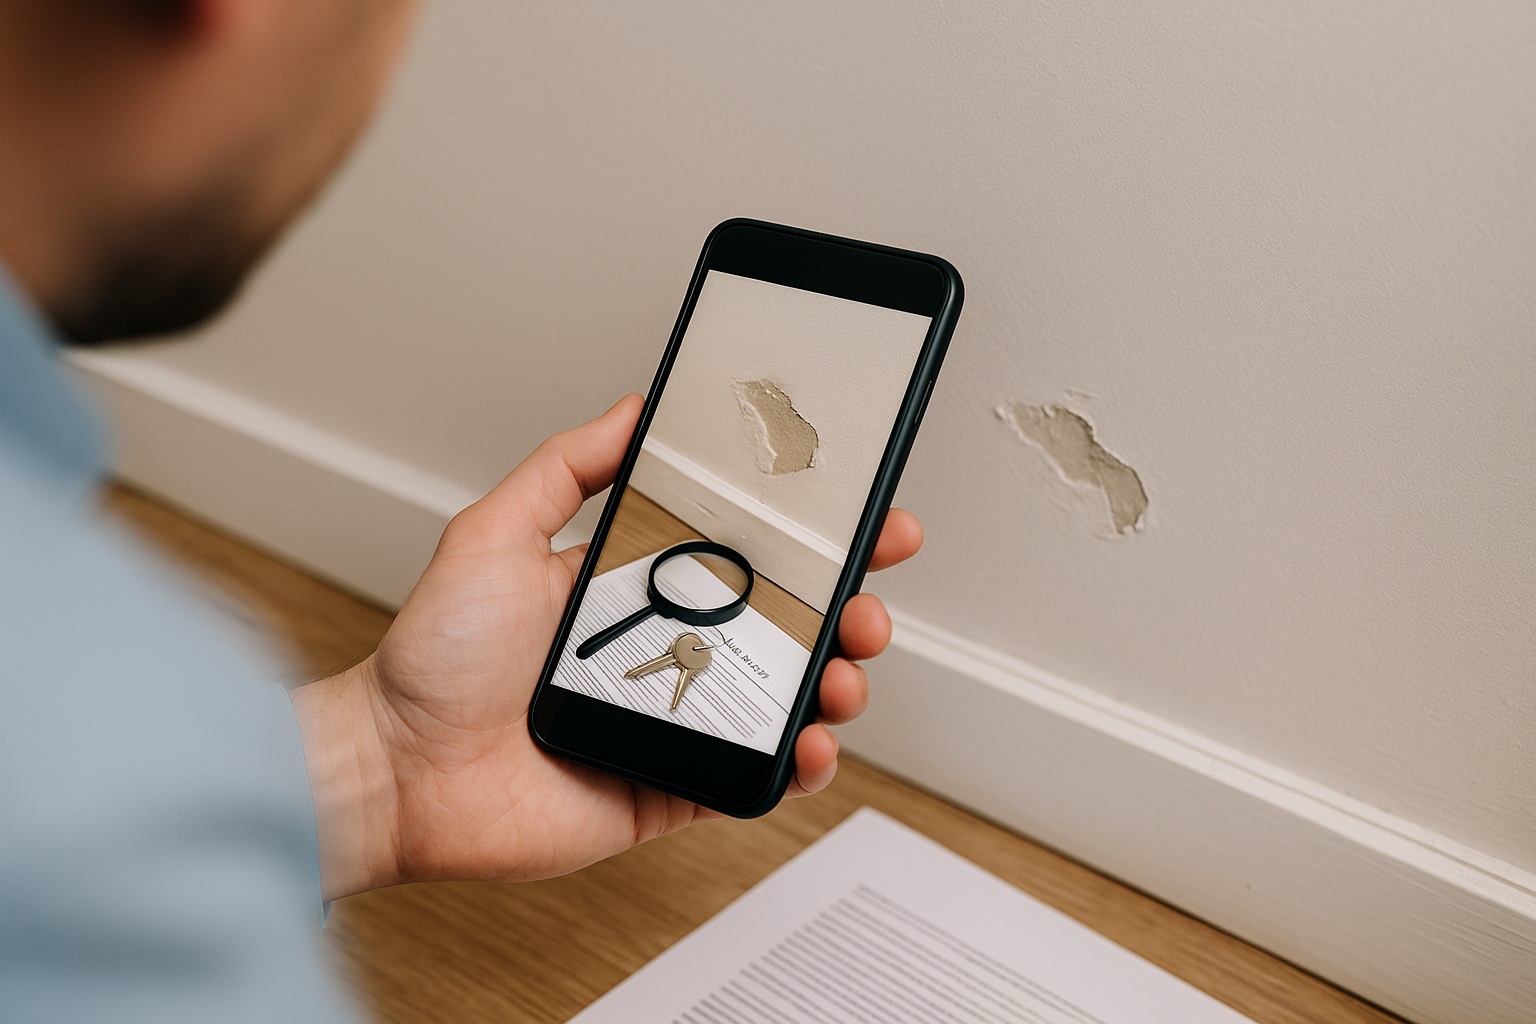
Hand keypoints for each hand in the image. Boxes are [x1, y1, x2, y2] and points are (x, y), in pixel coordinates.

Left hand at [291, 395, 923, 899]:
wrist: (396, 770)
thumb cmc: (433, 659)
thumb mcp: (495, 532)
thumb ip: (568, 468)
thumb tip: (633, 408)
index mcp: (640, 588)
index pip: (749, 555)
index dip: (816, 539)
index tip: (866, 517)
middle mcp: (668, 651)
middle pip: (790, 628)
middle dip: (849, 612)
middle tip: (867, 605)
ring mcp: (677, 720)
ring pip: (788, 701)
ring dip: (837, 685)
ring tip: (841, 675)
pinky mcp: (674, 789)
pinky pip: (755, 780)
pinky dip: (799, 767)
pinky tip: (809, 744)